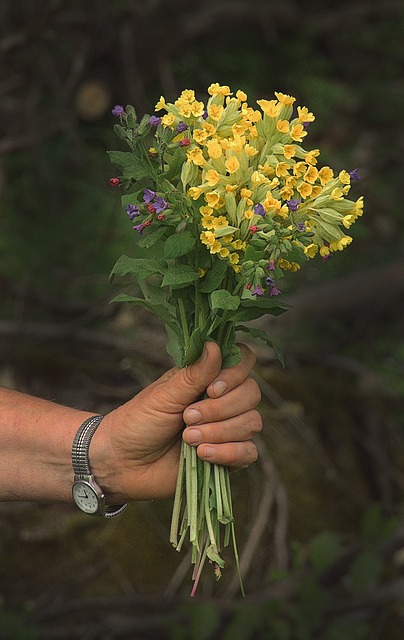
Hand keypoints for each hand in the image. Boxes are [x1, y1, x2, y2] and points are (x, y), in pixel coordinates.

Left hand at [93, 342, 261, 501]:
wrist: (122, 464)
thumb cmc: (138, 422)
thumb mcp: (164, 396)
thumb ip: (194, 375)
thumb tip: (215, 345)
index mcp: (207, 378)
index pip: (243, 362)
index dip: (235, 373)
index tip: (211, 389)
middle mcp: (222, 400)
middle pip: (251, 393)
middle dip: (221, 408)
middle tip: (187, 417)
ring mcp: (227, 429)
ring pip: (252, 423)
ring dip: (220, 432)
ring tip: (187, 438)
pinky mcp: (228, 458)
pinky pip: (249, 453)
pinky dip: (228, 453)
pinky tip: (202, 455)